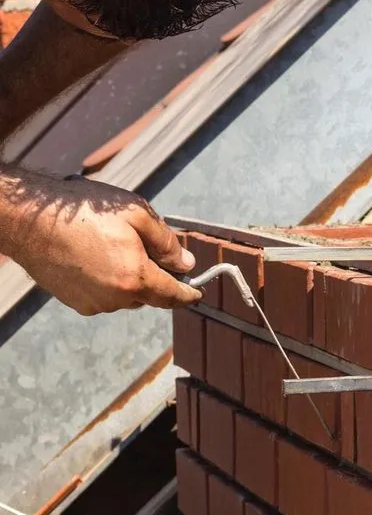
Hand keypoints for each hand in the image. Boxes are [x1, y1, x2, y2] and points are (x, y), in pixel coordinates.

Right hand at [0, 170, 201, 314]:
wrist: (30, 219)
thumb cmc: (84, 211)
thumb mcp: (137, 215)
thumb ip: (167, 243)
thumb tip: (186, 263)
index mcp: (135, 279)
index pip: (173, 296)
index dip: (189, 294)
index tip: (198, 292)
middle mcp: (115, 299)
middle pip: (150, 294)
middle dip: (156, 276)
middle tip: (146, 246)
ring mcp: (93, 303)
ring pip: (126, 295)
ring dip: (130, 278)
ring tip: (113, 245)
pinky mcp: (75, 302)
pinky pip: (104, 295)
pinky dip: (109, 280)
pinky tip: (96, 255)